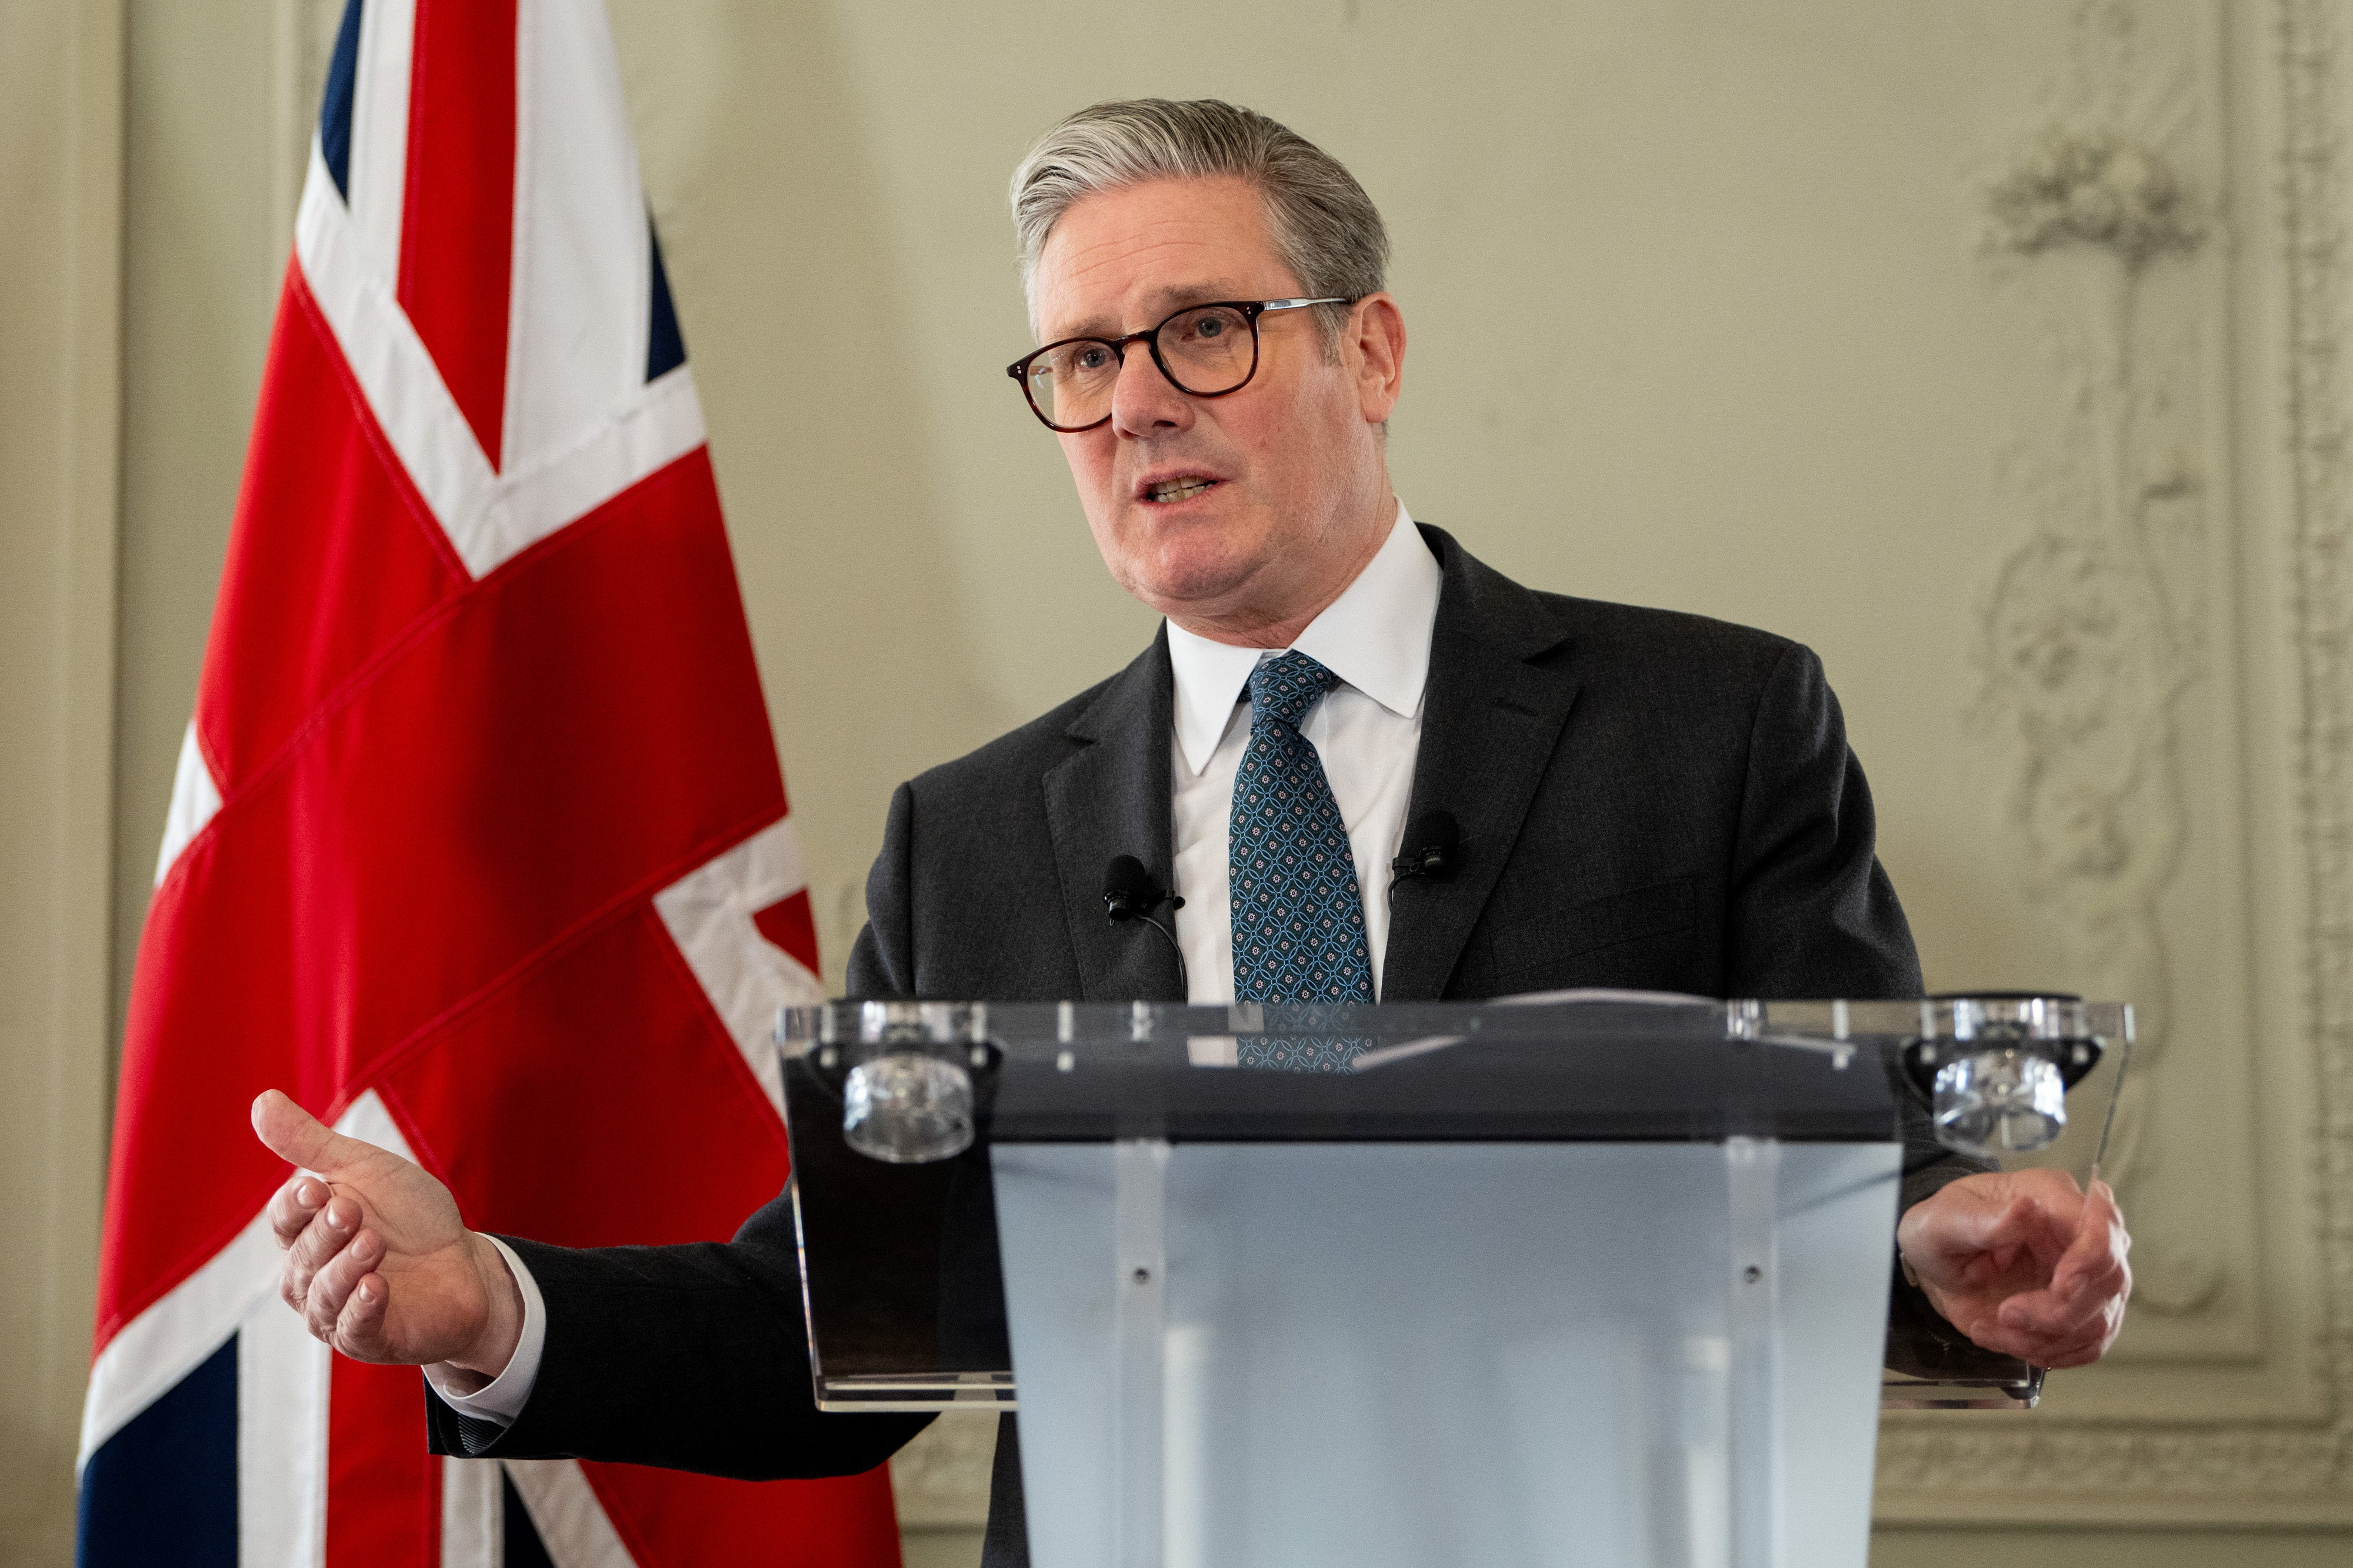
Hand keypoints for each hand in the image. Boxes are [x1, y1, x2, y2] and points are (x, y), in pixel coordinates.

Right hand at [252, 1089, 522, 1385]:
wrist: (464, 1262)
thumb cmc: (409, 1215)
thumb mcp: (365, 1170)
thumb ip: (312, 1143)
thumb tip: (260, 1101)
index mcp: (305, 1232)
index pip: (283, 1219)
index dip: (295, 1205)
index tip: (315, 1185)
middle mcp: (310, 1275)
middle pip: (301, 1255)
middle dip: (325, 1232)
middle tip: (350, 1209)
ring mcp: (336, 1310)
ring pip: (323, 1293)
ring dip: (344, 1267)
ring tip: (372, 1242)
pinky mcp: (368, 1338)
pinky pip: (354, 1328)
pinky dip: (362, 1307)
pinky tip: (376, 1287)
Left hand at [1896, 1168, 2130, 1368]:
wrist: (1938, 1264)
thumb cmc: (1941, 1230)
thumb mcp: (1943, 1221)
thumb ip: (1983, 1220)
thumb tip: (2026, 1209)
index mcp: (2050, 1196)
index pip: (2101, 1223)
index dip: (2091, 1260)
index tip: (2061, 1288)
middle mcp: (2078, 1234)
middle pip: (2109, 1280)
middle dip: (2058, 1311)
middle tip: (2005, 1313)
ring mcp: (2085, 1275)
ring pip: (2098, 1321)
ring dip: (2044, 1337)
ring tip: (1994, 1326)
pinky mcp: (2080, 1310)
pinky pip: (2086, 1344)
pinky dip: (2047, 1351)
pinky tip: (2008, 1339)